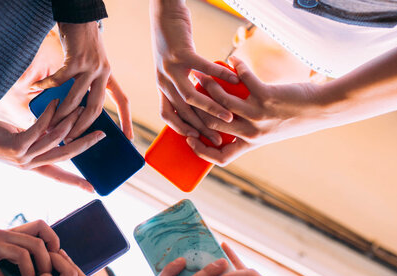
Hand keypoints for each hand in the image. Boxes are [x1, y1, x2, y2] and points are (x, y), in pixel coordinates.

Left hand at [0, 99, 105, 191]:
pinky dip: (49, 114)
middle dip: (85, 144)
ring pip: (56, 140)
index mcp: (32, 166)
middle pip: (65, 156)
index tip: (94, 189)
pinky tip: (54, 102)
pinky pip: (39, 128)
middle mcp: (30, 165)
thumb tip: (58, 129)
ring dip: (69, 122)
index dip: (77, 182)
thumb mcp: (21, 139)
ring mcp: (23, 157)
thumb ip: (39, 138)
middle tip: (101, 134)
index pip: (60, 176)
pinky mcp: (16, 146)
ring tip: (78, 108)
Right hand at [32, 22, 132, 141]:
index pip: (122, 101)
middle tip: (70, 139)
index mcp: (109, 76)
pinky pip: (58, 80)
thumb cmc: (81, 43)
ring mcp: (90, 67)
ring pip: (75, 99)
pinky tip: (35, 88)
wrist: (79, 16)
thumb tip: (72, 109)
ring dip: (61, 114)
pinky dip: (45, 86)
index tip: (129, 138)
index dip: (126, 120)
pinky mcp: (76, 60)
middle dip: (82, 126)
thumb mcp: (89, 65)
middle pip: (95, 107)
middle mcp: (103, 72)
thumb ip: (85, 84)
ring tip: (50, 124)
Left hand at [150, 0, 238, 145]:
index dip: (180, 130)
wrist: (164, 13)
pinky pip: (202, 68)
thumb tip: (202, 101)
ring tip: (229, 117)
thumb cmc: (174, 40)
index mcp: (162, 85)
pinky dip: (219, 75)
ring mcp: (170, 67)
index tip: (197, 140)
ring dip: (211, 110)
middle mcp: (163, 80)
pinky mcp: (181, 52)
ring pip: (191, 97)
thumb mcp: (175, 67)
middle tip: (219, 140)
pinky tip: (234, 79)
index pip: (167, 115)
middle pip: (182, 112)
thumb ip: (185, 83)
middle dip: (201, 129)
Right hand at [186, 56, 332, 165]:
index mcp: (250, 144)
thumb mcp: (267, 131)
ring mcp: (258, 116)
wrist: (319, 110)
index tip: (189, 138)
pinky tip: (233, 60)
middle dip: (197, 109)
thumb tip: (223, 117)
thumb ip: (246, 129)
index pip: (220, 158)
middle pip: (213, 125)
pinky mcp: (266, 97)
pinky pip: (244, 81)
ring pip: (223, 102)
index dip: (201, 151)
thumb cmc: (291, 119)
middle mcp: (251, 133)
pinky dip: (237, 68)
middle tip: (191, 94)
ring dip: (210, 86)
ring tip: (205, 75)